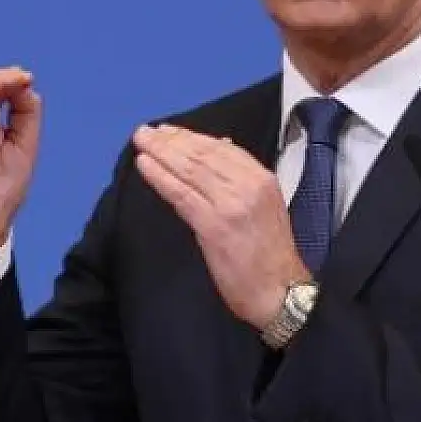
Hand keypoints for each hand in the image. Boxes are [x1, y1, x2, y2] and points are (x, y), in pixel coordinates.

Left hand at [132, 124, 309, 329]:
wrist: (280, 291)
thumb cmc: (270, 253)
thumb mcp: (265, 206)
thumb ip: (242, 180)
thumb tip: (220, 149)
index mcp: (262, 178)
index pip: (221, 149)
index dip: (191, 137)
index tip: (169, 131)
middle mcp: (247, 185)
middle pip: (202, 155)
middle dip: (170, 141)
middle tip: (145, 132)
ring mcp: (229, 204)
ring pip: (189, 170)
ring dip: (161, 153)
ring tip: (141, 142)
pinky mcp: (212, 225)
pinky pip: (181, 194)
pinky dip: (160, 177)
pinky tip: (144, 166)